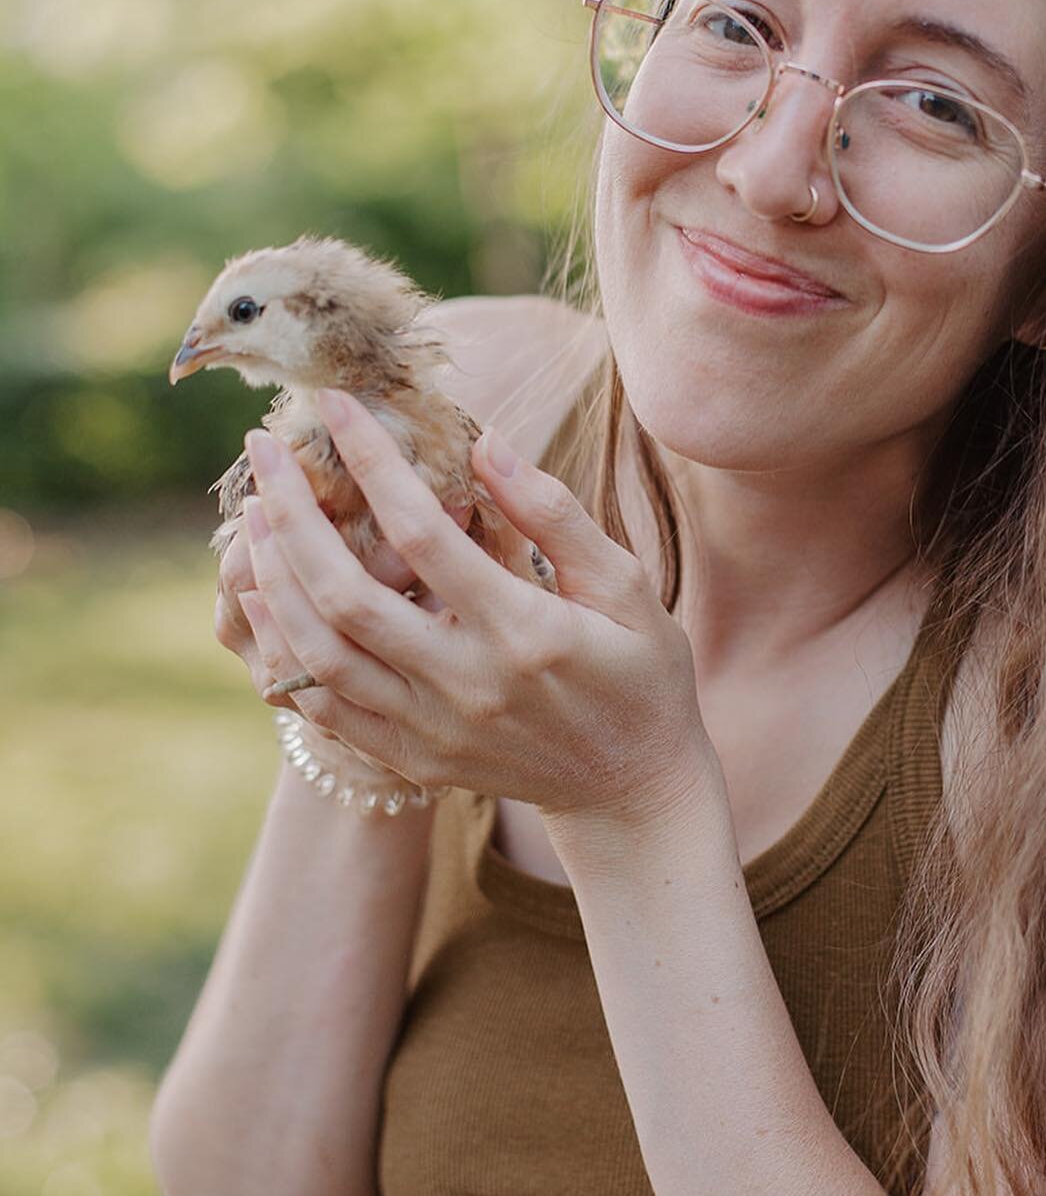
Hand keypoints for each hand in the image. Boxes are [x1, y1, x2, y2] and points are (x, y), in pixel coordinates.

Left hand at [239, 389, 724, 869]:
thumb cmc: (640, 674)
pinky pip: (323, 705)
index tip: (338, 405)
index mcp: (525, 633)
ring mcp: (432, 730)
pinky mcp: (412, 758)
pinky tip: (263, 595)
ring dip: (273, 577)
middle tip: (264, 451)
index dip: (373, 463)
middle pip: (345, 595)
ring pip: (319, 653)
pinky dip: (282, 647)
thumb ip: (555, 516)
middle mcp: (467, 686)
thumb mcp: (626, 586)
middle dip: (293, 515)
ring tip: (256, 513)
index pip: (424, 534)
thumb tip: (485, 443)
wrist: (633, 790)